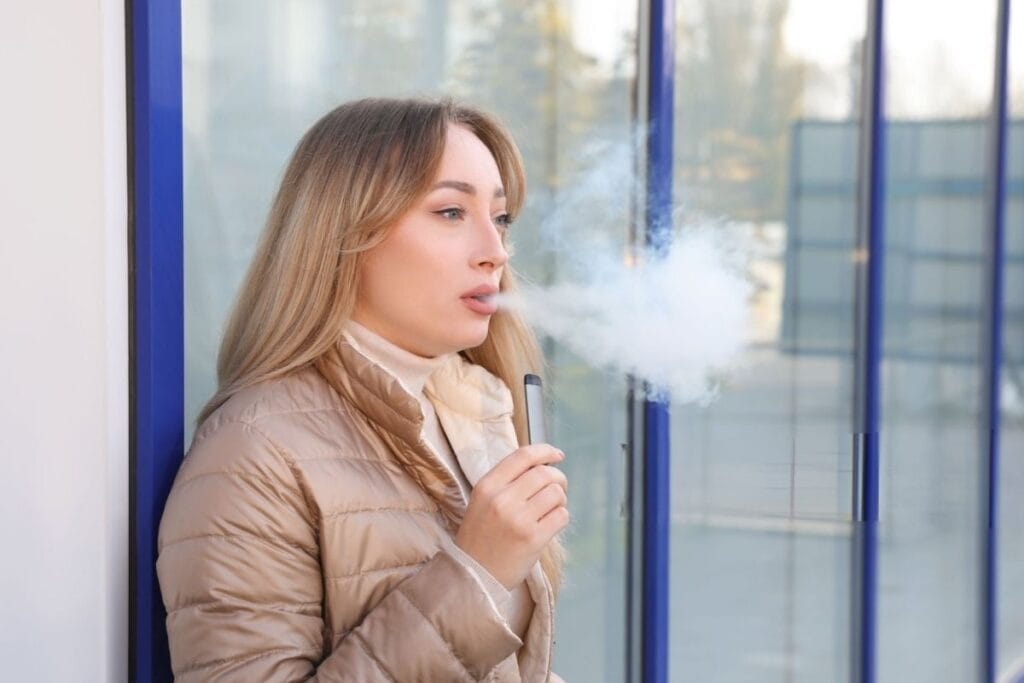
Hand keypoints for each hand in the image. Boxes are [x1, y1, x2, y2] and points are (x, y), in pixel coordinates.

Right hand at [454, 444, 568, 589]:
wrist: (474, 576)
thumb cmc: (481, 536)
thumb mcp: (482, 501)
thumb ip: (507, 482)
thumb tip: (543, 464)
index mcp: (487, 486)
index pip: (523, 456)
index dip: (545, 451)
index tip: (557, 455)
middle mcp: (502, 499)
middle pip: (544, 473)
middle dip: (558, 478)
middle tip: (558, 487)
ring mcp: (518, 520)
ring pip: (556, 493)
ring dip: (560, 499)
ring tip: (550, 509)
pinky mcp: (533, 539)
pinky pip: (561, 515)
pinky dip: (561, 517)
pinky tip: (550, 524)